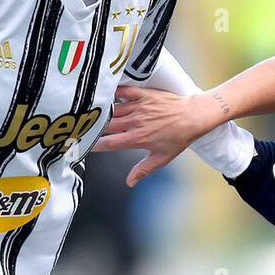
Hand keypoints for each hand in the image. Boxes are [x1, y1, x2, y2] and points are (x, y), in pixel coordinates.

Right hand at [92, 86, 217, 186]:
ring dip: (101, 111)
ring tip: (87, 111)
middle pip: (106, 125)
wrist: (194, 116)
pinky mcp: (144, 94)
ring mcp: (138, 107)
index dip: (94, 144)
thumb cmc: (179, 138)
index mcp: (137, 139)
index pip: (109, 143)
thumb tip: (129, 183)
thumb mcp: (162, 158)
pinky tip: (104, 93)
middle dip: (93, 127)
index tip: (83, 145)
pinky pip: (123, 91)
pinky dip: (113, 92)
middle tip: (80, 126)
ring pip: (112, 109)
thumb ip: (143, 169)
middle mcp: (135, 122)